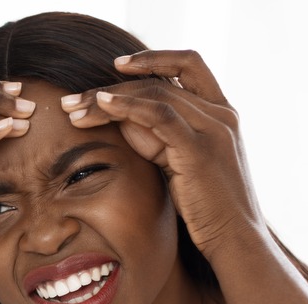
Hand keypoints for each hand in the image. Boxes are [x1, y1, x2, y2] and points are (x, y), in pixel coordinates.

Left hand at [60, 50, 265, 260]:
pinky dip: (126, 107)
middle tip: (72, 100)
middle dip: (110, 87)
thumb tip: (122, 120)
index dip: (153, 59)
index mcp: (221, 113)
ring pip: (154, 94)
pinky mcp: (200, 149)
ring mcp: (214, 128)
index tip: (116, 65)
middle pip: (158, 82)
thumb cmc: (206, 209)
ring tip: (73, 108)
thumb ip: (158, 139)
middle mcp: (221, 114)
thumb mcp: (180, 165)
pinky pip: (159, 115)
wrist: (235, 240)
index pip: (188, 65)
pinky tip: (100, 106)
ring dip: (106, 99)